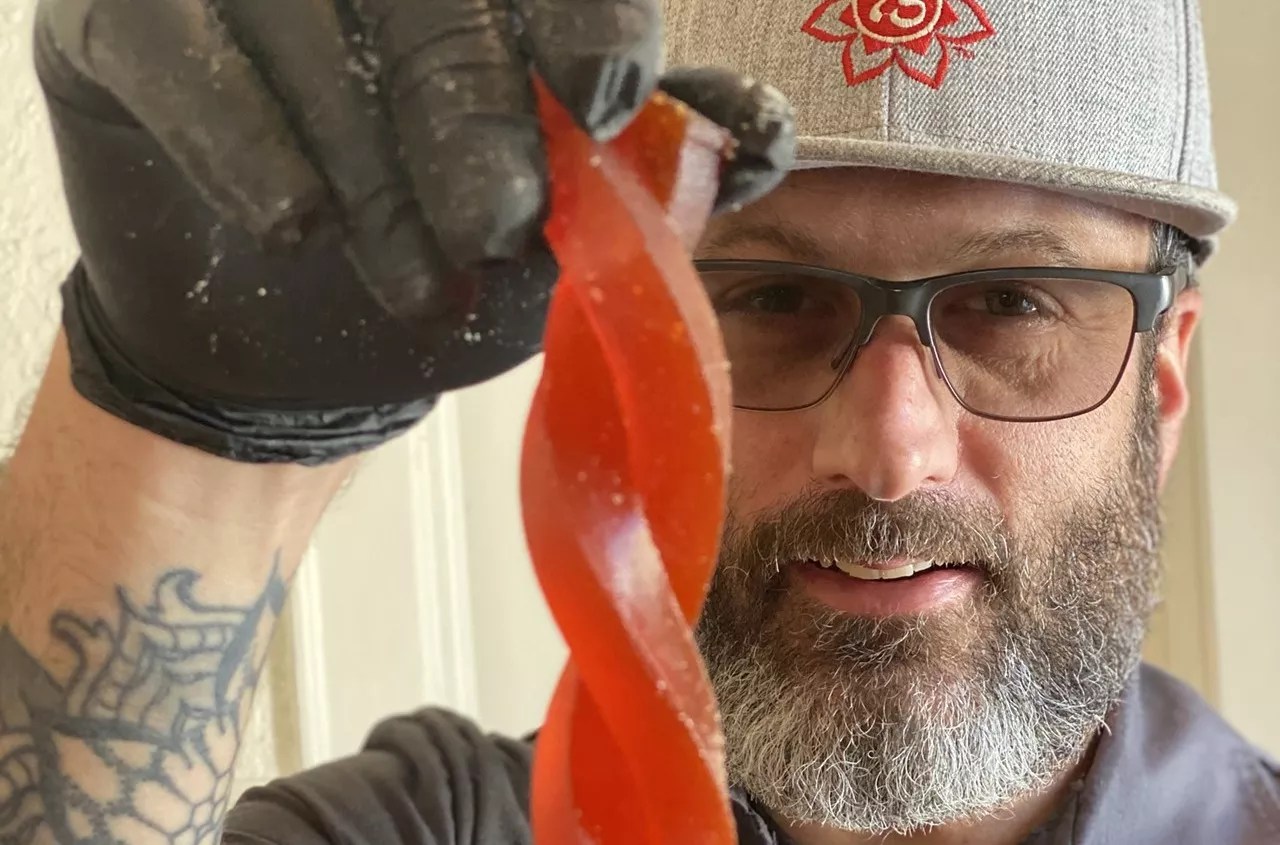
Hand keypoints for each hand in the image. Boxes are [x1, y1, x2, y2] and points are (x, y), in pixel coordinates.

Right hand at [33, 0, 794, 463]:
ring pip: (305, 23)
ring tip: (408, 279)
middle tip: (494, 222)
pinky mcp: (121, 22)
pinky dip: (241, 137)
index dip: (583, 8)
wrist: (292, 348)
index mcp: (479, 0)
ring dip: (367, 161)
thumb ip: (654, 179)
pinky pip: (178, 48)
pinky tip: (292, 226)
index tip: (607, 92)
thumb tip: (757, 137)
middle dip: (468, 107)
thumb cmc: (437, 273)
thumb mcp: (561, 243)